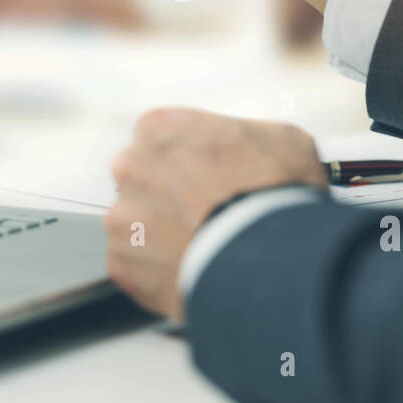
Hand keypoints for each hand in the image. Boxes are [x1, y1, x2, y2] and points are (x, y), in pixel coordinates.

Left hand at [104, 108, 328, 320]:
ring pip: (133, 224)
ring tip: (200, 249)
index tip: (204, 176)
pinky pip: (131, 266)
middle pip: (139, 178)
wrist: (273, 262)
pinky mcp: (123, 266)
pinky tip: (190, 272)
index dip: (184, 160)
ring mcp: (123, 219)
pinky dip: (155, 273)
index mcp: (161, 129)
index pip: (156, 137)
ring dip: (158, 236)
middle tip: (203, 214)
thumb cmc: (278, 197)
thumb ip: (241, 138)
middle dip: (165, 195)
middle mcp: (132, 168)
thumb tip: (245, 151)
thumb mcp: (280, 141)